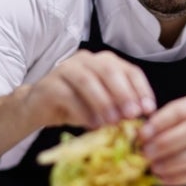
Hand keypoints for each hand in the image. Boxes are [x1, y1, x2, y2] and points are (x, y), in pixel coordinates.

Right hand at [19, 50, 155, 128]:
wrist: (37, 108)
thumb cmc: (75, 106)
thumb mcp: (102, 107)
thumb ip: (119, 108)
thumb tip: (141, 121)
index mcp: (105, 62)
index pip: (129, 70)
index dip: (141, 89)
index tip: (149, 109)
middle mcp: (86, 60)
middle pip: (109, 70)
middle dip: (124, 93)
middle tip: (132, 114)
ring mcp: (66, 68)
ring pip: (88, 80)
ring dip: (103, 102)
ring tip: (112, 123)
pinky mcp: (49, 84)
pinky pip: (68, 95)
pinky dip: (82, 111)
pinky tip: (92, 125)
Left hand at [139, 95, 185, 185]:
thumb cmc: (184, 134)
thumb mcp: (172, 124)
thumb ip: (155, 126)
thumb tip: (134, 135)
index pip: (180, 111)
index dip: (160, 122)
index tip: (142, 135)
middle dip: (166, 143)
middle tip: (146, 152)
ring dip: (173, 161)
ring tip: (154, 167)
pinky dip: (177, 177)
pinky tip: (162, 178)